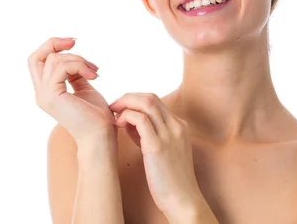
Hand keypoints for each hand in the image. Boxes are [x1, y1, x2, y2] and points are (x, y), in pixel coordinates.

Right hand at [28, 37, 115, 144]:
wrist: (100, 136)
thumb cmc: (96, 117)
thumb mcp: (85, 88)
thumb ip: (76, 75)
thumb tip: (76, 60)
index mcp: (47, 91)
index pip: (38, 61)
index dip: (52, 46)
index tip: (73, 43)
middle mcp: (41, 93)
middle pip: (35, 57)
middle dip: (54, 43)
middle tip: (75, 41)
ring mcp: (45, 95)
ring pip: (54, 60)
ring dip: (78, 60)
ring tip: (94, 72)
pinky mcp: (53, 96)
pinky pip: (62, 68)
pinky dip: (80, 67)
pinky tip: (94, 77)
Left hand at [109, 93, 203, 218]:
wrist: (183, 199)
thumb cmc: (171, 180)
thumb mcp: (164, 151)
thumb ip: (149, 134)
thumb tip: (129, 122)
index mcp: (180, 126)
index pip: (156, 101)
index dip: (135, 101)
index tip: (121, 109)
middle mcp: (176, 126)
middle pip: (151, 97)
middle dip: (128, 97)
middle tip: (113, 106)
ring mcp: (169, 135)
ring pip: (146, 103)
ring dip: (126, 103)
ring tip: (113, 112)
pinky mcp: (157, 146)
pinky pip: (140, 120)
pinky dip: (126, 116)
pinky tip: (118, 124)